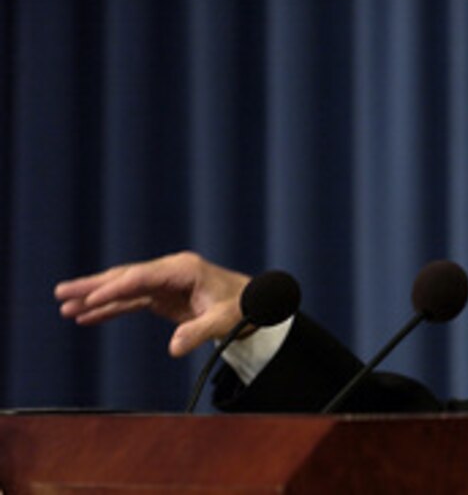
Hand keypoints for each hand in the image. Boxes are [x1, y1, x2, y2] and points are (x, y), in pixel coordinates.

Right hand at [54, 251, 250, 356]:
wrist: (255, 303)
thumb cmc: (243, 307)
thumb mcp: (224, 321)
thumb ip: (199, 332)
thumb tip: (174, 348)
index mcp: (183, 269)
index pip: (141, 277)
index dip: (114, 289)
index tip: (90, 299)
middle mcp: (170, 271)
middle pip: (125, 277)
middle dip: (93, 286)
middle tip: (60, 292)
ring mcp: (164, 283)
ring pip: (123, 288)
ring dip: (95, 298)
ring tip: (64, 305)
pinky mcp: (163, 297)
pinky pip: (130, 302)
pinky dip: (109, 309)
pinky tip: (86, 317)